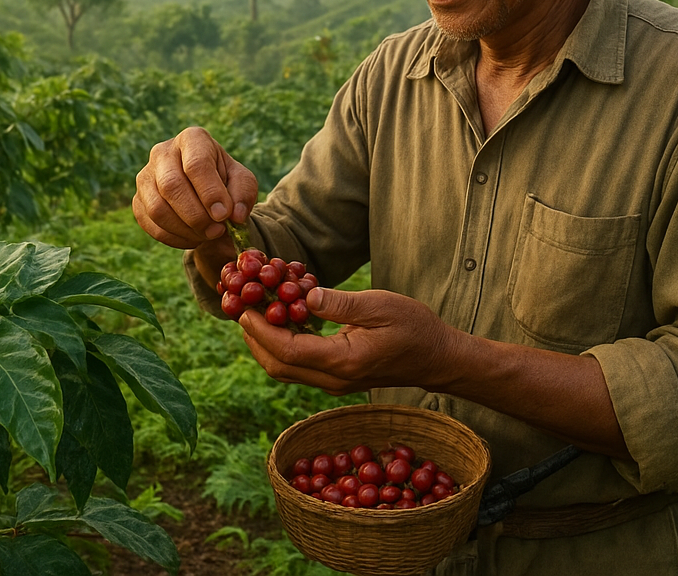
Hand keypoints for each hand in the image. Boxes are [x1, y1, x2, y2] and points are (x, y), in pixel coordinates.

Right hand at [133, 127, 257, 249]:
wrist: (205, 190)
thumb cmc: (225, 180)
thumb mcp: (242, 181)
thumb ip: (243, 194)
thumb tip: (235, 215)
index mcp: (192, 139)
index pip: (196, 164)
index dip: (210, 192)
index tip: (223, 215)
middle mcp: (163, 152)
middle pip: (172, 186)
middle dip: (196, 215)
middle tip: (217, 231)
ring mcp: (146, 176)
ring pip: (157, 208)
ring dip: (185, 229)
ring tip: (207, 235)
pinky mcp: (138, 200)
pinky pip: (150, 224)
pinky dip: (173, 238)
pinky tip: (192, 238)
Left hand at [238, 287, 459, 395]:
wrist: (437, 358)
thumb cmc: (414, 327)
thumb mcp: (380, 305)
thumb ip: (341, 304)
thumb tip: (305, 296)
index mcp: (343, 361)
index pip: (289, 350)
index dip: (261, 331)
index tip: (243, 310)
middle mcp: (334, 379)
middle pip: (279, 366)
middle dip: (254, 339)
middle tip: (239, 309)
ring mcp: (335, 381)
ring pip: (286, 370)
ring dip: (265, 344)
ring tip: (253, 312)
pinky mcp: (337, 377)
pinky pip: (300, 366)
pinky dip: (282, 346)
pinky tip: (280, 320)